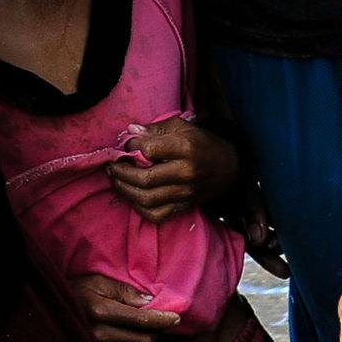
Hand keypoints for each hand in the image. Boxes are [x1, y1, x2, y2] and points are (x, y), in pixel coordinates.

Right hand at [72, 274, 185, 341]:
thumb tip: (150, 302)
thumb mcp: (96, 282)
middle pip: (145, 341)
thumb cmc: (74, 293)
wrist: (48, 313)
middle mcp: (99, 335)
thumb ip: (124, 291)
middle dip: (155, 332)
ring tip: (136, 332)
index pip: (143, 321)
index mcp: (99, 312)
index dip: (164, 320)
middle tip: (152, 323)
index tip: (175, 318)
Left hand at [111, 119, 237, 224]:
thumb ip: (155, 129)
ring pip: (146, 199)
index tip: (127, 145)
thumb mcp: (182, 127)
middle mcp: (185, 173)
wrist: (229, 168)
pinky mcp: (184, 206)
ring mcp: (185, 193)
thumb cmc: (201, 143)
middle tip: (113, 166)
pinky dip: (140, 208)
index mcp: (185, 148)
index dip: (131, 147)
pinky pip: (156, 215)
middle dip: (121, 173)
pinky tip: (133, 196)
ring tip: (117, 180)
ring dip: (125, 190)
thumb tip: (130, 132)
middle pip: (144, 179)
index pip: (148, 149)